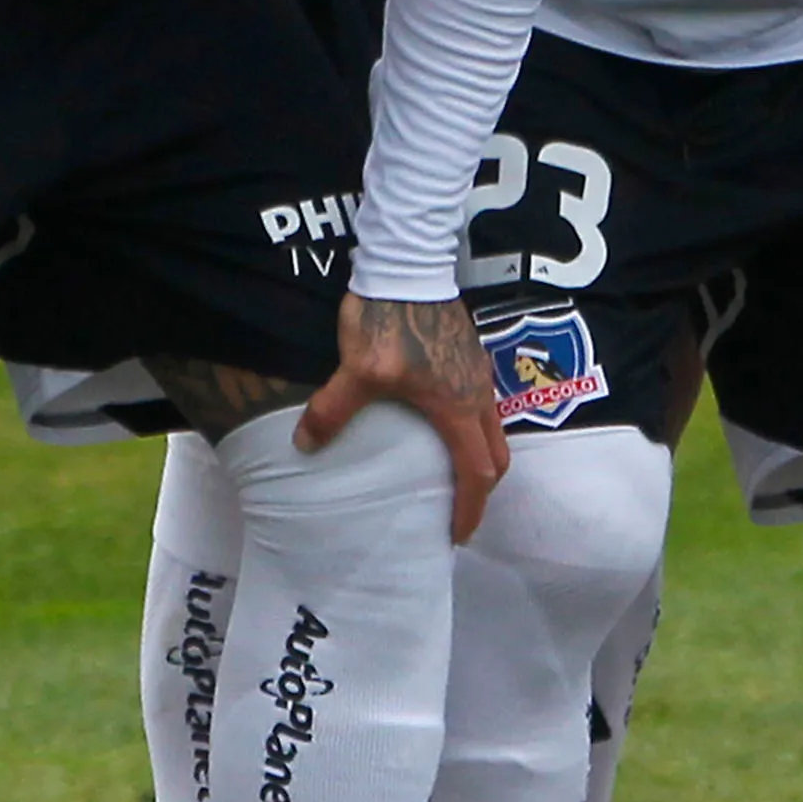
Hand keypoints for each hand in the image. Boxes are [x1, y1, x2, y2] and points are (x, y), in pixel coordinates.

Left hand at [303, 289, 518, 538]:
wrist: (408, 266)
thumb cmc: (389, 319)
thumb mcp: (356, 371)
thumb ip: (333, 411)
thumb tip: (306, 446)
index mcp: (459, 408)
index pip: (477, 473)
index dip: (470, 509)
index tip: (456, 535)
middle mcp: (479, 395)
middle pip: (496, 456)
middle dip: (481, 490)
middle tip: (456, 511)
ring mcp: (479, 372)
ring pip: (492, 430)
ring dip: (478, 459)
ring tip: (449, 474)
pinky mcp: (470, 355)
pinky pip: (482, 406)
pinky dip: (471, 432)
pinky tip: (440, 425)